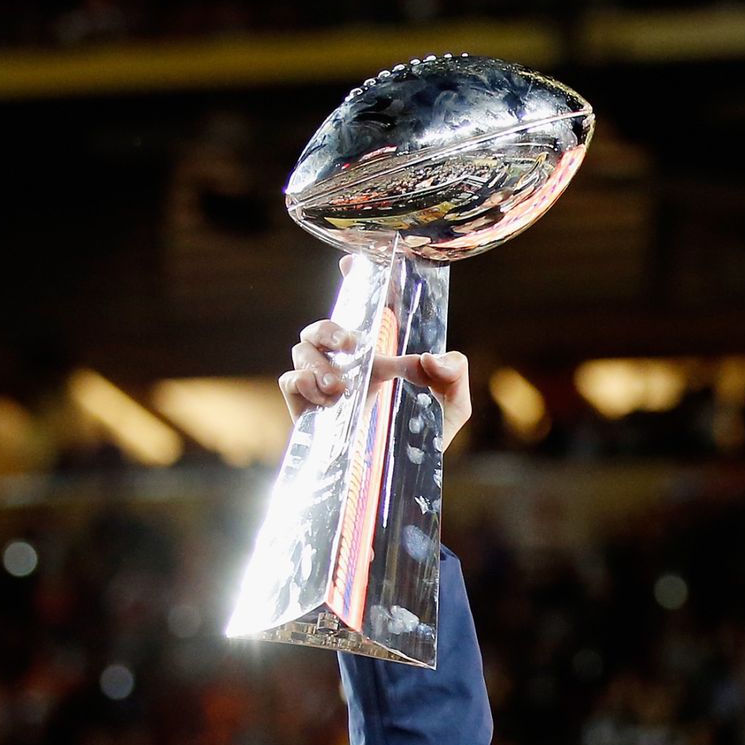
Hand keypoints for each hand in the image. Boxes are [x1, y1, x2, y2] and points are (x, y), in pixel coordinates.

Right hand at [279, 264, 472, 445]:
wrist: (401, 482)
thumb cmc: (426, 439)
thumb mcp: (453, 406)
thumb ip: (454, 376)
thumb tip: (430, 357)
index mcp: (383, 354)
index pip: (366, 310)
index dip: (357, 281)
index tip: (350, 263)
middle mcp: (351, 365)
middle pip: (323, 328)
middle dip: (330, 329)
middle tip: (350, 345)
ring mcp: (326, 387)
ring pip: (302, 349)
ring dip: (318, 360)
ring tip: (341, 386)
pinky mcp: (307, 410)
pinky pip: (290, 381)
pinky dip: (303, 382)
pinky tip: (327, 398)